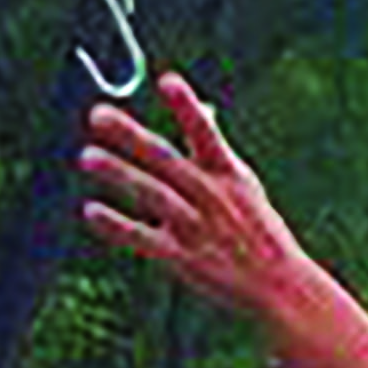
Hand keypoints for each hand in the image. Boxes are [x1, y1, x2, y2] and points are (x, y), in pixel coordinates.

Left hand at [79, 75, 313, 324]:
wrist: (281, 286)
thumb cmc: (259, 231)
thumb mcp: (243, 184)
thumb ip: (215, 147)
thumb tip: (202, 107)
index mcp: (228, 174)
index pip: (206, 134)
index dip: (187, 108)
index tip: (167, 81)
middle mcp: (212, 196)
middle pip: (166, 160)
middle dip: (131, 136)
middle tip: (97, 115)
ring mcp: (198, 227)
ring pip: (154, 195)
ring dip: (120, 174)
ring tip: (87, 157)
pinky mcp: (185, 259)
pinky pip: (146, 240)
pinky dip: (119, 226)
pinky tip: (91, 211)